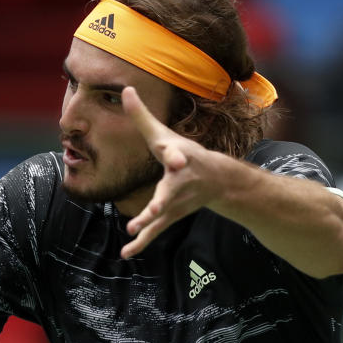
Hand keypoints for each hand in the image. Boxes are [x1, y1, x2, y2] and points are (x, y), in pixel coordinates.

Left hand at [119, 86, 223, 258]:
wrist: (217, 181)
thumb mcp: (164, 134)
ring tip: (133, 228)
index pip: (175, 154)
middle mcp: (180, 182)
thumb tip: (126, 89)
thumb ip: (142, 116)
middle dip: (165, 197)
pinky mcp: (171, 216)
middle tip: (158, 206)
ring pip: (162, 213)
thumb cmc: (184, 152)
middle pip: (170, 190)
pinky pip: (155, 231)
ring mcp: (176, 201)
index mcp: (179, 157)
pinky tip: (125, 254)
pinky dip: (140, 243)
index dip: (175, 155)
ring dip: (149, 221)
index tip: (175, 157)